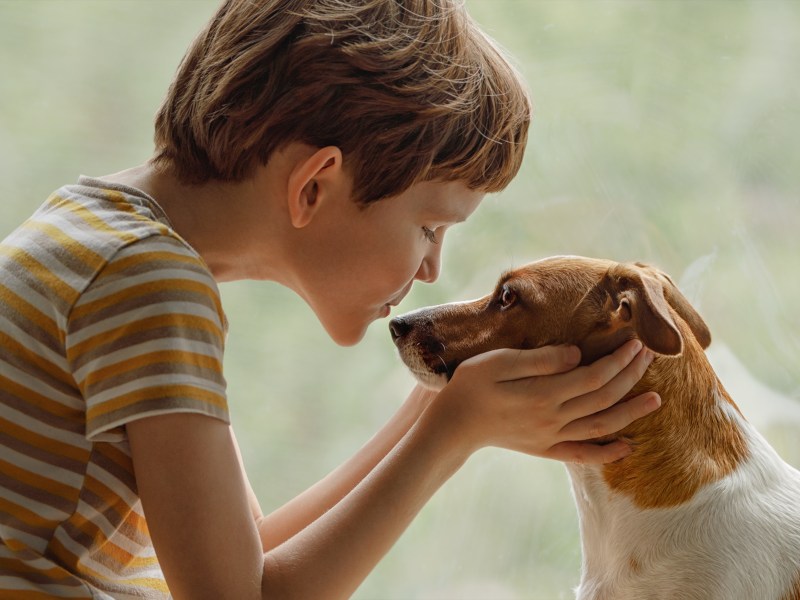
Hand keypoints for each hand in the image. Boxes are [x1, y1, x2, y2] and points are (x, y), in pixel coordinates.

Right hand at [427, 339, 659, 463]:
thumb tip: (576, 354)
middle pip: (603, 397)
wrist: (452, 426)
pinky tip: (626, 448)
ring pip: (601, 426)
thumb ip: (538, 359)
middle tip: (650, 355)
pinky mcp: (545, 449)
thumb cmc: (470, 386)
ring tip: (656, 399)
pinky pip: (583, 455)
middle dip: (631, 375)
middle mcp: (553, 418)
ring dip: (631, 412)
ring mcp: (551, 437)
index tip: (636, 341)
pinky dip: (607, 453)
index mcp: (544, 394)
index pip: (594, 375)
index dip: (619, 359)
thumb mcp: (497, 361)